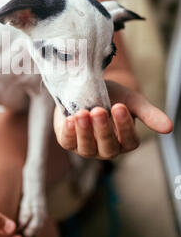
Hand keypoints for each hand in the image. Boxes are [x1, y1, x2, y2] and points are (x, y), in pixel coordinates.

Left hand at [54, 80, 172, 159]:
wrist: (87, 88)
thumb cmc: (112, 97)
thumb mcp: (132, 102)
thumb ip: (149, 114)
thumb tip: (169, 128)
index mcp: (125, 142)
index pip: (128, 140)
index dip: (124, 126)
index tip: (120, 107)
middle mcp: (106, 149)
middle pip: (107, 146)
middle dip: (103, 129)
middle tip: (99, 110)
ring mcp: (86, 148)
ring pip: (87, 147)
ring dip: (84, 131)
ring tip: (82, 113)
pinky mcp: (68, 141)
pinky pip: (68, 141)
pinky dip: (68, 132)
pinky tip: (69, 119)